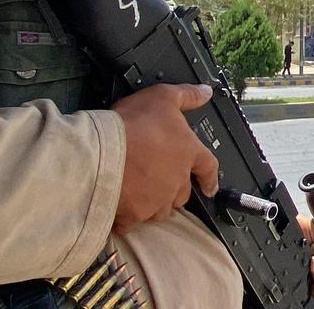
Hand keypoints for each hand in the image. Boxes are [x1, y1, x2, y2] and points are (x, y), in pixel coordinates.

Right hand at [111, 84, 218, 233]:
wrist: (103, 153)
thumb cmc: (133, 125)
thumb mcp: (162, 98)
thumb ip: (186, 96)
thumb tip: (205, 92)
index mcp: (188, 153)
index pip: (208, 167)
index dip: (210, 177)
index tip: (210, 187)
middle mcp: (177, 180)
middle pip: (183, 192)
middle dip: (174, 189)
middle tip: (158, 181)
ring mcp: (157, 200)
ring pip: (162, 209)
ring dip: (154, 203)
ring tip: (139, 193)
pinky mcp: (135, 215)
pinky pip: (134, 221)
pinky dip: (128, 216)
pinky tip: (119, 208)